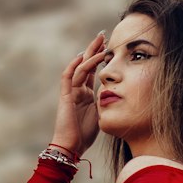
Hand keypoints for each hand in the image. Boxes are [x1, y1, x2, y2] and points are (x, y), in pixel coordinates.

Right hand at [50, 30, 106, 158]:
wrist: (72, 147)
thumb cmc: (85, 134)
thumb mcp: (100, 113)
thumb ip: (104, 101)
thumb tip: (117, 92)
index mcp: (86, 94)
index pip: (93, 70)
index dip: (100, 57)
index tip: (110, 46)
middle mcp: (78, 89)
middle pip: (85, 64)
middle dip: (94, 49)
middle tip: (103, 35)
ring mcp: (70, 92)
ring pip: (79, 67)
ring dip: (89, 53)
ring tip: (99, 41)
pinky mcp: (65, 96)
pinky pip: (68, 77)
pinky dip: (74, 66)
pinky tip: (82, 56)